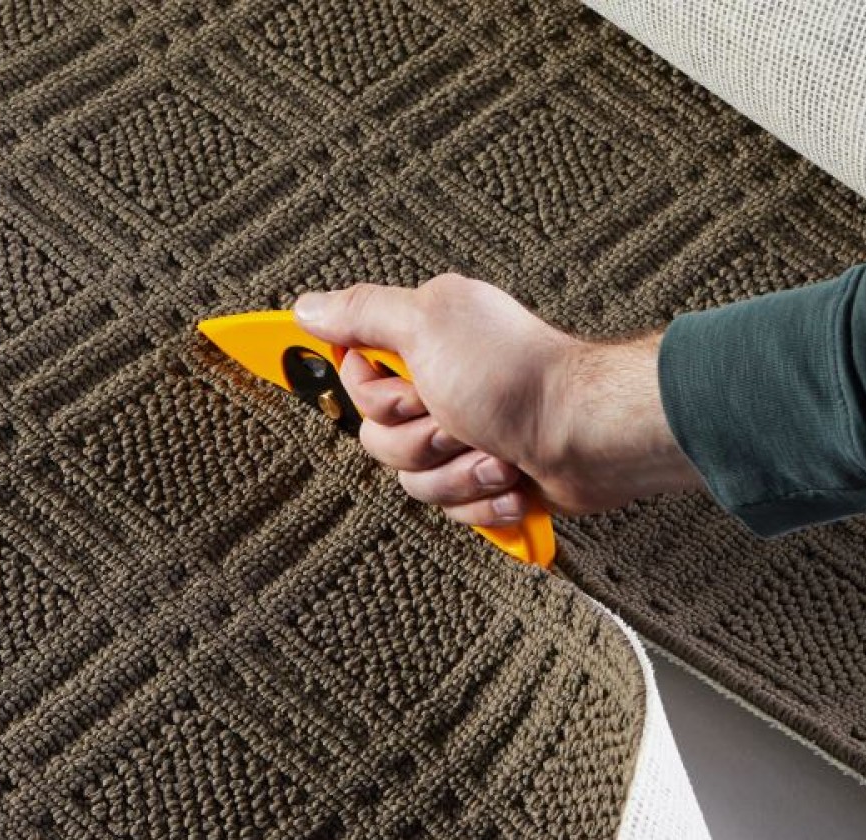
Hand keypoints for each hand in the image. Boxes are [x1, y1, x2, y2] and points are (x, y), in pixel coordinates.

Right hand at [294, 274, 702, 526]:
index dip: (348, 377)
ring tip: (493, 453)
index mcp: (420, 344)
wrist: (587, 436)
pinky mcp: (485, 479)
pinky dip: (483, 499)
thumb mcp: (428, 326)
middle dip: (415, 437)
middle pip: (374, 434)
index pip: (349, 366)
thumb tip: (309, 306)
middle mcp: (438, 387)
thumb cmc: (517, 377)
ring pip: (411, 479)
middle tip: (454, 417)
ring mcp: (462, 436)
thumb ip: (363, 315)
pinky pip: (451, 508)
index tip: (278, 355)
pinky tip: (511, 479)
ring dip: (454, 473)